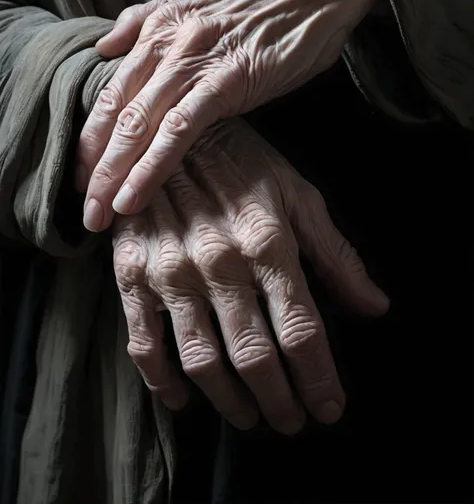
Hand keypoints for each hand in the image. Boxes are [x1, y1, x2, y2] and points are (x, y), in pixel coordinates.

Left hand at [78, 0, 374, 231]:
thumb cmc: (261, 5)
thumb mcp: (194, 3)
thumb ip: (144, 23)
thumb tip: (105, 46)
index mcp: (157, 28)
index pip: (110, 92)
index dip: (89, 137)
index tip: (80, 175)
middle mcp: (166, 43)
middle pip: (117, 112)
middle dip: (94, 165)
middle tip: (84, 209)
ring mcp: (194, 61)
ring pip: (140, 123)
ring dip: (114, 173)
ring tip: (100, 214)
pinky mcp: (226, 79)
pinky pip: (180, 129)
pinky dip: (153, 165)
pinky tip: (135, 194)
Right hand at [113, 120, 388, 433]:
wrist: (171, 133)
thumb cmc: (244, 163)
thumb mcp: (299, 196)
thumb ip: (336, 256)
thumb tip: (375, 307)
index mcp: (268, 242)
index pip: (302, 331)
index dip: (320, 379)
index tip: (329, 407)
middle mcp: (220, 262)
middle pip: (255, 356)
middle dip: (279, 401)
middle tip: (291, 422)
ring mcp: (171, 271)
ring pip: (201, 360)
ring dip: (230, 402)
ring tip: (249, 418)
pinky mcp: (133, 274)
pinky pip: (144, 344)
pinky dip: (164, 383)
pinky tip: (185, 400)